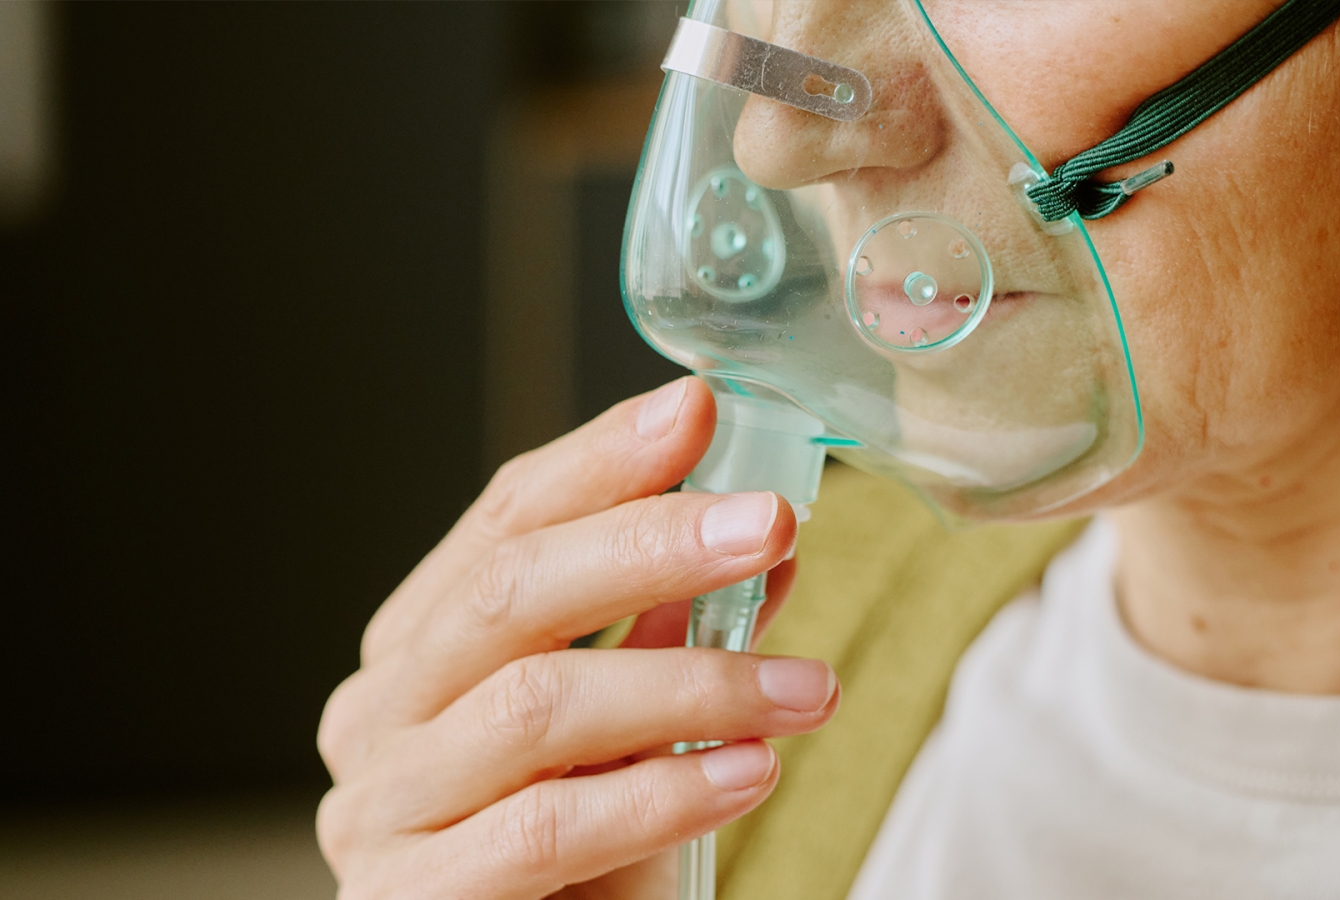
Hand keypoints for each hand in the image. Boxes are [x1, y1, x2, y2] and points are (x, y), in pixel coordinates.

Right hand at [316, 377, 839, 898]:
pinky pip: (546, 829)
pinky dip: (661, 791)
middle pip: (509, 592)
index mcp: (423, 643)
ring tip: (805, 688)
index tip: (702, 410)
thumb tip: (766, 551)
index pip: (505, 519)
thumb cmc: (577, 852)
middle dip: (649, 544)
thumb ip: (672, 638)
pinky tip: (749, 772)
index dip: (603, 458)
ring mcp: (381, 808)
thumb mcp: (629, 728)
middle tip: (769, 524)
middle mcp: (382, 710)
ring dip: (692, 685)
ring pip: (536, 707)